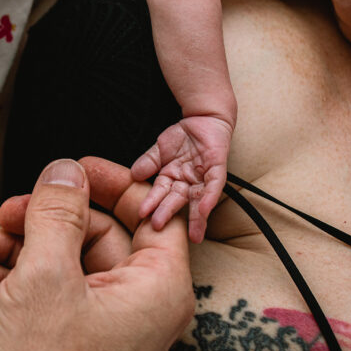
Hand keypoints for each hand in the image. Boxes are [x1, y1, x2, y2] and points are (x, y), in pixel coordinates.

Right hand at [0, 158, 193, 350]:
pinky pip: (46, 292)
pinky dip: (7, 281)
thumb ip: (57, 213)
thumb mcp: (45, 276)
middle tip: (6, 211)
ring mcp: (103, 324)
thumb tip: (66, 171)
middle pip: (95, 234)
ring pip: (62, 262)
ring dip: (11, 250)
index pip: (153, 213)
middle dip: (41, 221)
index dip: (113, 183)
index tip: (75, 167)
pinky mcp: (70, 339)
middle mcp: (138, 306)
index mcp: (157, 289)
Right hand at [130, 114, 230, 240]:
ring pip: (198, 200)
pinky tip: (205, 209)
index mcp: (173, 178)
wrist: (205, 117)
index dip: (152, 204)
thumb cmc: (184, 135)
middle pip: (178, 200)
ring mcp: (203, 177)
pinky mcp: (217, 169)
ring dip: (195, 217)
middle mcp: (188, 182)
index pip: (161, 193)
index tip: (142, 215)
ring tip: (193, 234)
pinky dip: (210, 198)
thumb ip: (148, 163)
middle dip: (168, 213)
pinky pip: (215, 186)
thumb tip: (134, 175)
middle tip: (157, 226)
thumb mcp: (160, 149)